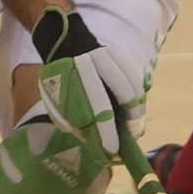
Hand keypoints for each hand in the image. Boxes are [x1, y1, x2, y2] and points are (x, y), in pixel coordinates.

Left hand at [32, 8, 144, 157]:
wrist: (66, 43)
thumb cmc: (60, 79)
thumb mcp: (55, 100)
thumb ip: (70, 119)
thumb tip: (91, 139)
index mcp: (73, 80)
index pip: (94, 110)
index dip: (105, 132)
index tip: (111, 150)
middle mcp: (92, 67)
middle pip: (118, 98)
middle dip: (127, 123)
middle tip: (130, 139)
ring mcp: (108, 59)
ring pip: (130, 87)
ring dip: (136, 110)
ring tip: (135, 126)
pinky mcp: (119, 55)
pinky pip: (133, 78)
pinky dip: (137, 96)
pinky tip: (135, 108)